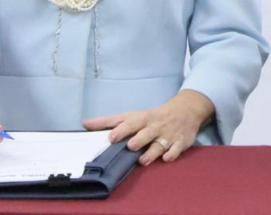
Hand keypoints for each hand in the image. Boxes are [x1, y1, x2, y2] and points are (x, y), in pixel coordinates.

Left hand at [83, 89, 214, 165]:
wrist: (185, 110)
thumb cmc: (152, 116)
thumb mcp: (132, 115)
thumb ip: (109, 121)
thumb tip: (84, 123)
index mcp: (143, 119)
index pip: (130, 123)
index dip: (121, 130)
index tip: (111, 137)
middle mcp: (155, 127)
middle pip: (146, 133)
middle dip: (139, 139)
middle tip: (131, 146)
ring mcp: (168, 135)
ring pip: (160, 144)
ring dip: (152, 152)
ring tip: (142, 160)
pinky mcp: (179, 142)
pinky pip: (176, 149)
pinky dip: (171, 154)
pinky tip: (166, 158)